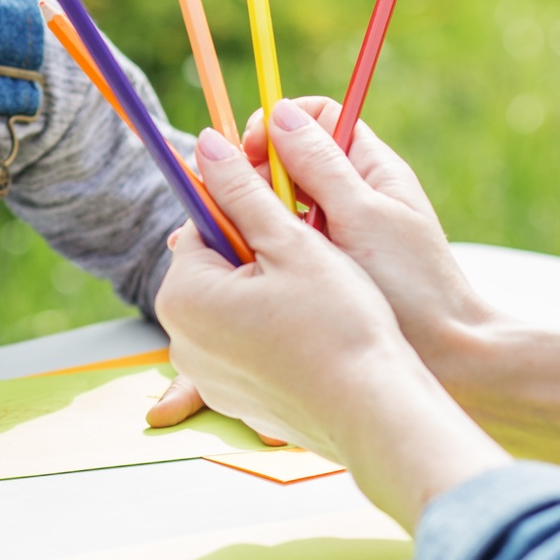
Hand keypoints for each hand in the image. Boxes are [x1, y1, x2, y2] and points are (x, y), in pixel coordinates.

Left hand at [154, 126, 414, 460]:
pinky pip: (249, 347)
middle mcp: (183, 342)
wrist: (376, 415)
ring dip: (269, 290)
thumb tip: (207, 144)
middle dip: (257, 251)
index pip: (201, 225)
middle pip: (215, 268)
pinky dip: (276, 333)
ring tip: (322, 294)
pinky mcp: (238, 401)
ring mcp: (210, 377)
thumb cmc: (338, 326)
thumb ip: (242, 189)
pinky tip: (319, 333)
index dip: (246, 208)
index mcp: (183, 297)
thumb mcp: (290, 242)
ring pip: (234, 307)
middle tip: (312, 251)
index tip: (288, 207)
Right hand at [243, 97, 496, 380]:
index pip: (318, 117)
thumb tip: (279, 112)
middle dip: (255, 170)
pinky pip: (282, 242)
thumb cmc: (412, 285)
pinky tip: (241, 266)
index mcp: (370, 168)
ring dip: (252, 211)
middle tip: (232, 200)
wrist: (447, 357)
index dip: (278, 123)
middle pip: (290, 159)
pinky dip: (260, 245)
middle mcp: (351, 194)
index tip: (250, 148)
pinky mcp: (324, 267)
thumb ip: (320, 165)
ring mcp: (336, 231)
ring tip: (225, 237)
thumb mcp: (363, 217)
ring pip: (280, 202)